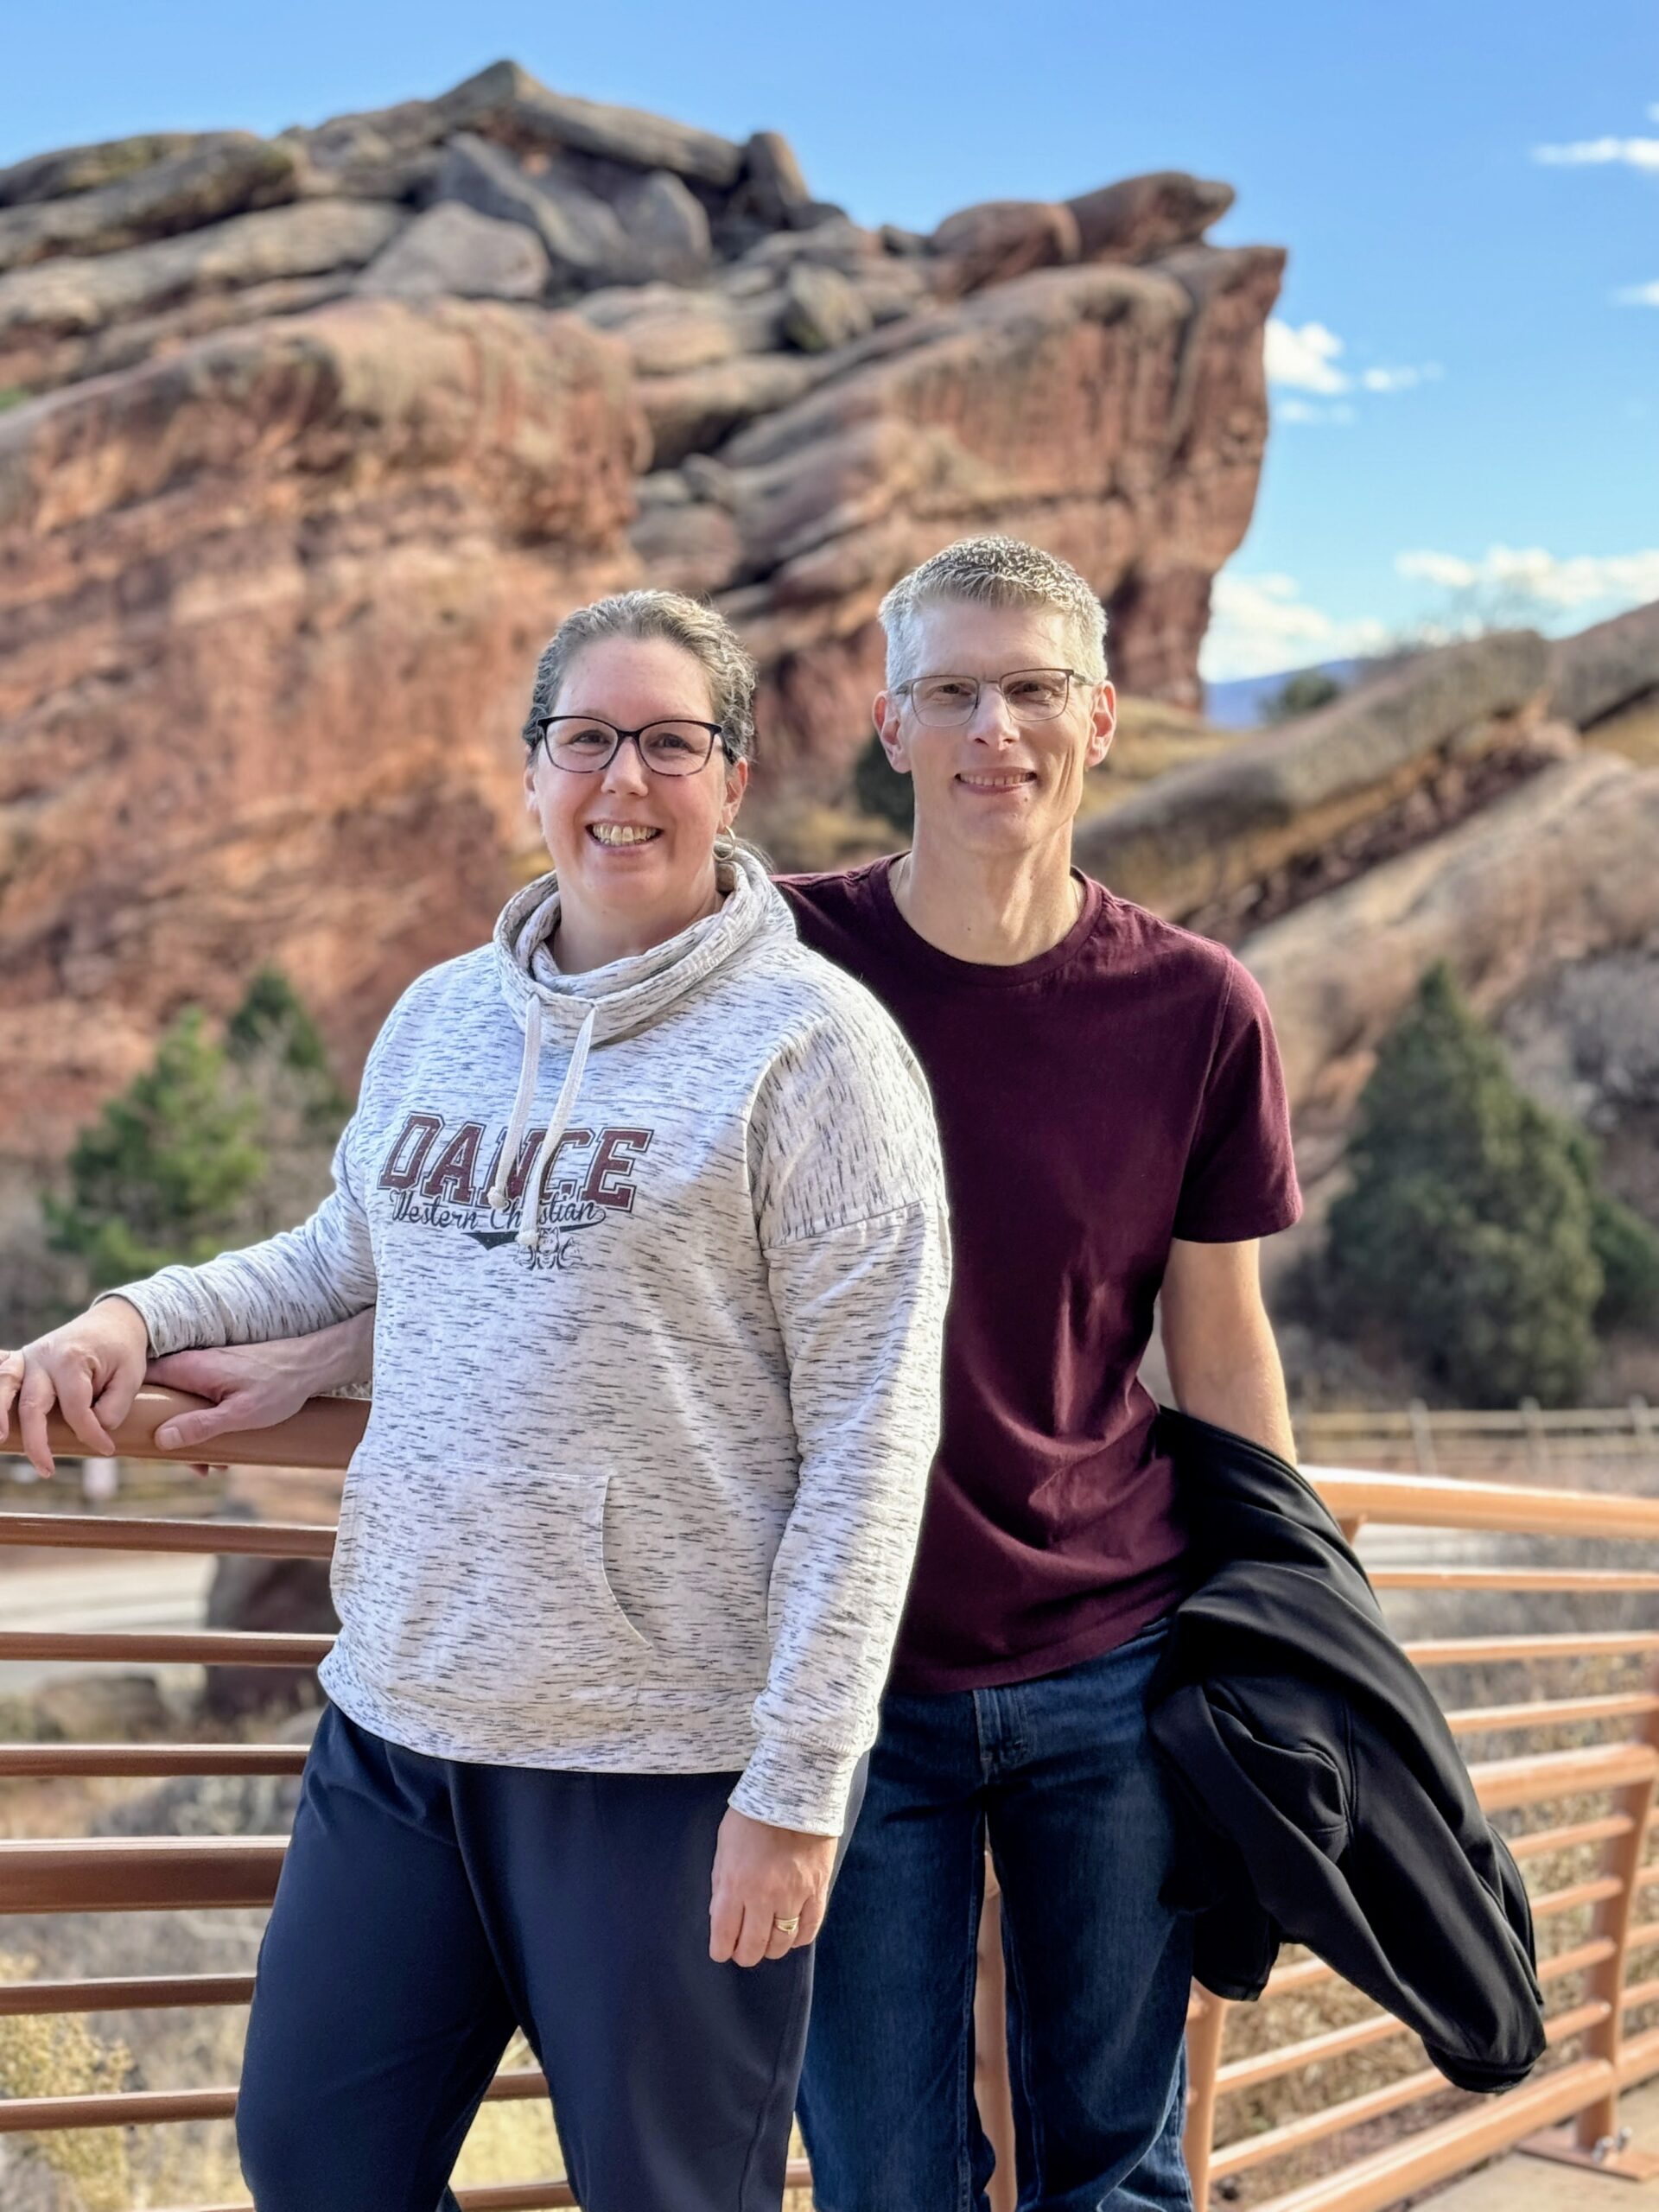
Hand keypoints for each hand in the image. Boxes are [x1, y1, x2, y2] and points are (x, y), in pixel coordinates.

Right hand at [0, 1300, 149, 1477]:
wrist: (113, 1321)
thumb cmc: (122, 1351)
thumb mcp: (131, 1377)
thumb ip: (114, 1408)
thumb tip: (93, 1431)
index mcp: (72, 1360)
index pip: (76, 1409)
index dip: (90, 1434)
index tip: (106, 1449)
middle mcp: (44, 1357)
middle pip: (33, 1405)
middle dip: (37, 1442)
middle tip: (47, 1471)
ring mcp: (29, 1357)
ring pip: (5, 1386)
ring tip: (1, 1441)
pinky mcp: (22, 1360)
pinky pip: (1, 1371)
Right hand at [145, 1343, 319, 1473]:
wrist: (312, 1365)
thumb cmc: (279, 1385)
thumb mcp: (240, 1414)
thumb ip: (200, 1426)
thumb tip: (161, 1440)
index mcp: (190, 1368)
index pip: (141, 1381)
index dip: (129, 1406)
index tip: (129, 1433)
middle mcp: (193, 1365)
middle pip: (160, 1400)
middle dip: (166, 1434)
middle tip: (183, 1463)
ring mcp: (207, 1371)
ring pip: (182, 1406)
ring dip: (191, 1436)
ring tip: (210, 1465)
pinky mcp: (222, 1379)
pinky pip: (201, 1405)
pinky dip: (206, 1427)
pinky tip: (225, 1452)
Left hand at [709, 1806, 835, 1967]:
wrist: (793, 1791)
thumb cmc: (752, 1816)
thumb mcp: (724, 1847)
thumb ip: (721, 1884)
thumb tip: (720, 1917)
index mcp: (735, 1884)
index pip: (725, 1936)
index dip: (721, 1950)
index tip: (721, 1949)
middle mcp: (764, 1896)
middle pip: (753, 1948)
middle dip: (744, 1954)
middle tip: (743, 1949)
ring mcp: (794, 1895)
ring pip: (781, 1944)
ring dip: (770, 1948)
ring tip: (766, 1940)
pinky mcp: (817, 1890)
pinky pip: (809, 1930)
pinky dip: (798, 1938)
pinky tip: (791, 1933)